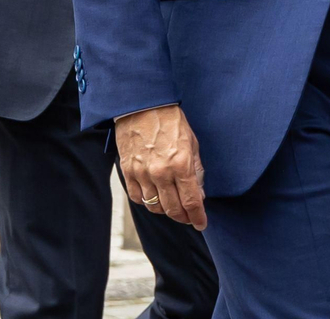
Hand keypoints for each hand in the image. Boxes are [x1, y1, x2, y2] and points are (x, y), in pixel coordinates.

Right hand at [115, 104, 207, 230]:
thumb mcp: (192, 142)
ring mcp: (142, 174)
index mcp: (181, 164)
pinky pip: (137, 198)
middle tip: (189, 218)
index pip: (191, 201)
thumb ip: (196, 169)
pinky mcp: (128, 172)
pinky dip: (147, 202)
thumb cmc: (171, 121)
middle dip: (184, 217)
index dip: (198, 216)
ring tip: (174, 207)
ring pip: (154, 206)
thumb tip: (200, 192)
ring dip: (166, 211)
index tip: (201, 223)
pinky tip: (155, 198)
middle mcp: (160, 172)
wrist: (143, 106)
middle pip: (173, 208)